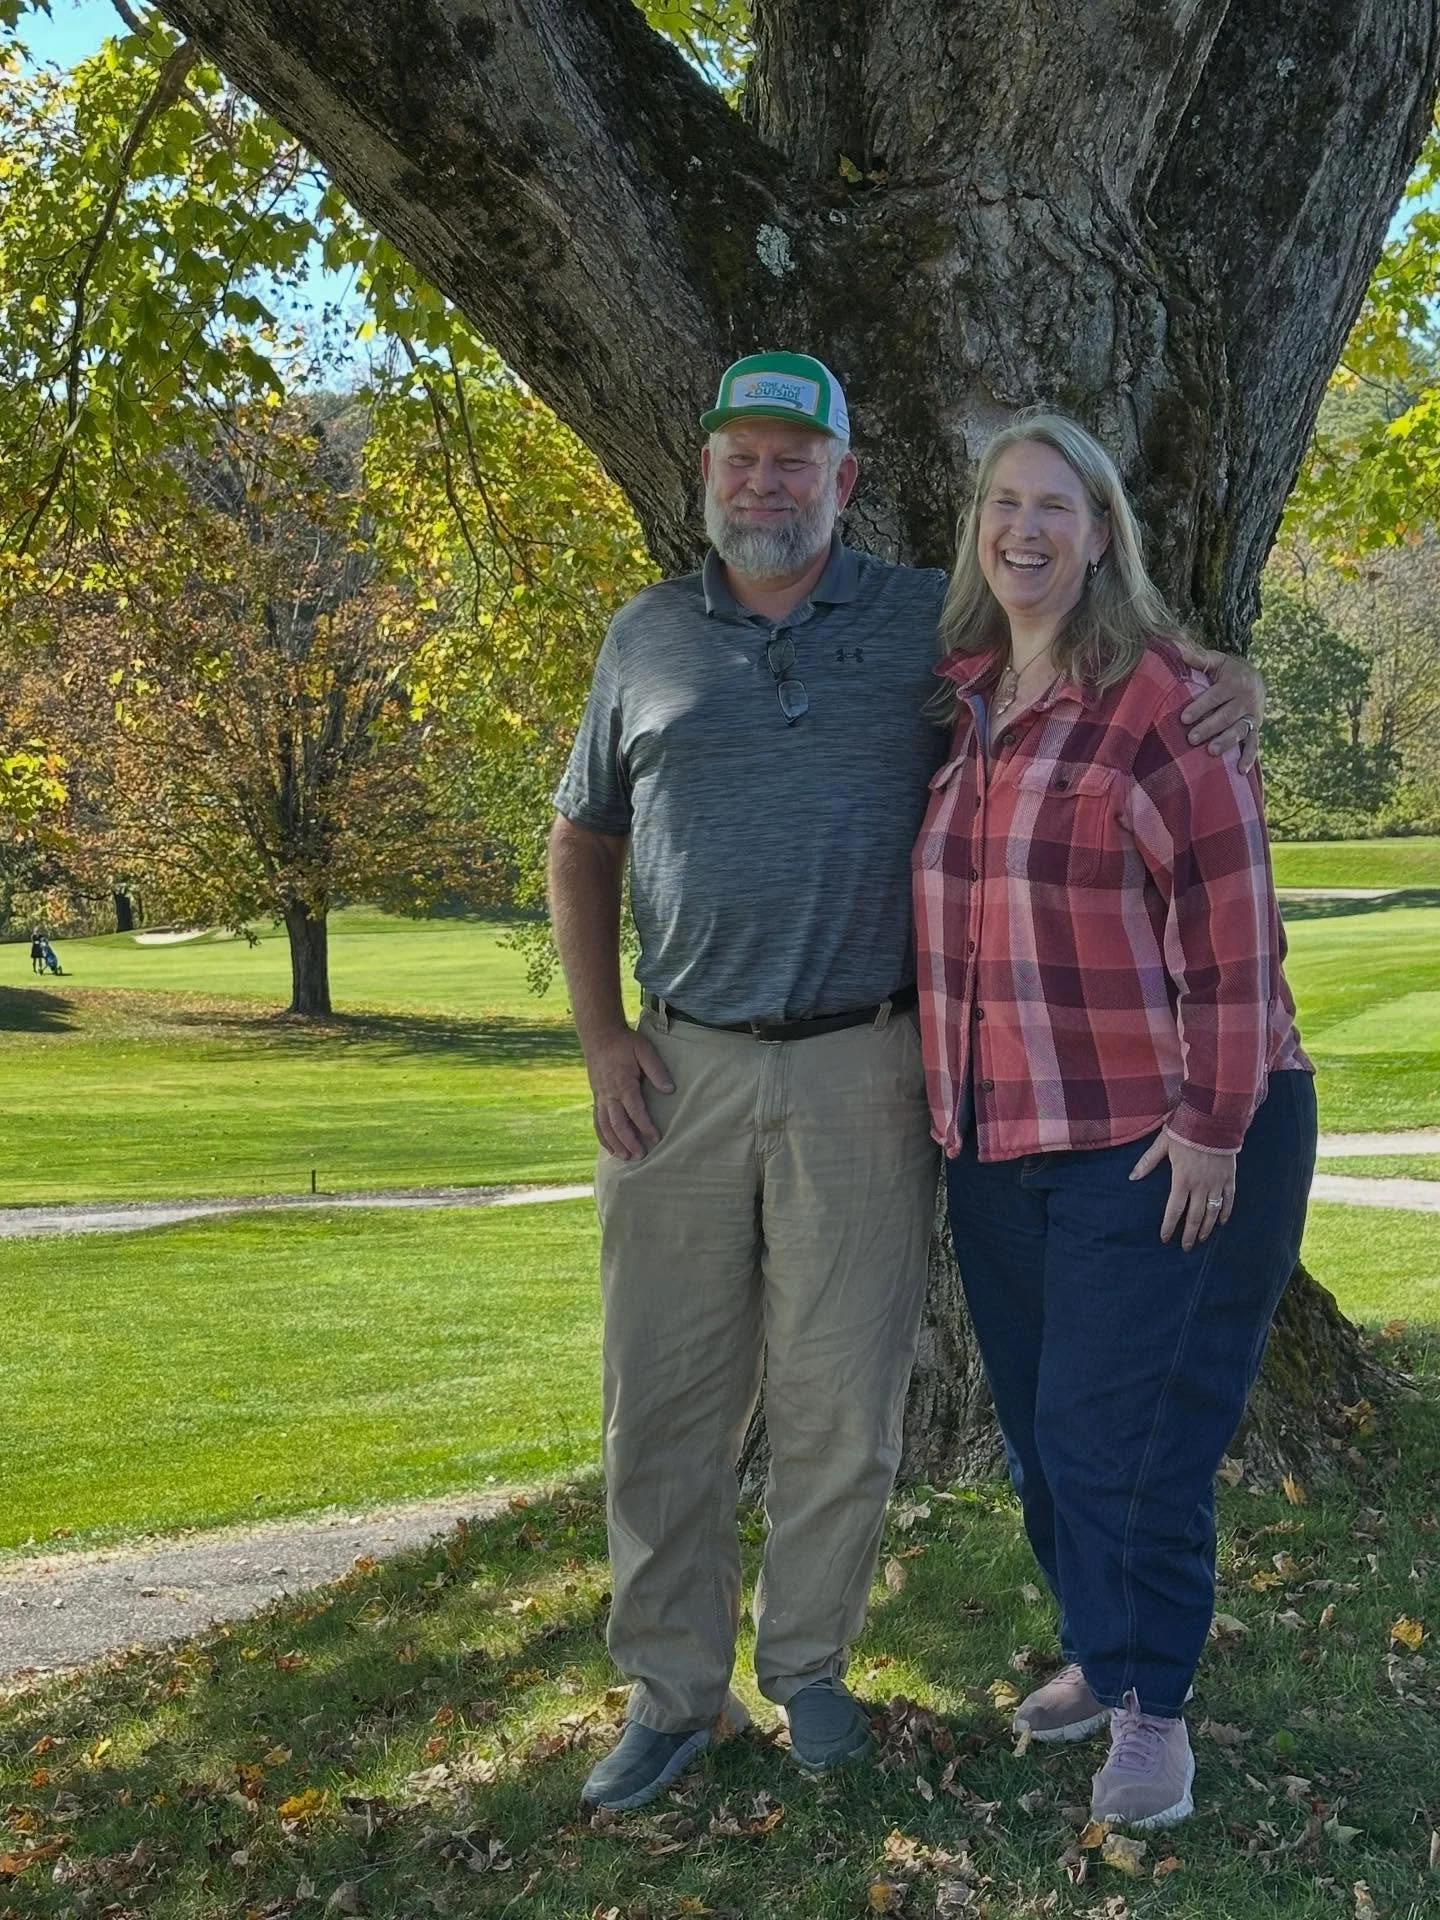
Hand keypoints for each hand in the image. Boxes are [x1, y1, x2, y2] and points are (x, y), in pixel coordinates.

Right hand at [585, 1025, 673, 1159]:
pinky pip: (597, 1121)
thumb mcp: (644, 1050)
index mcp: (623, 1084)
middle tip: (641, 1156)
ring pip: (605, 1126)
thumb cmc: (625, 1043)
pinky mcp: (596, 1097)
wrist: (599, 1036)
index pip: (635, 1111)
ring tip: (625, 1157)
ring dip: (614, 1143)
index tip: (657, 1138)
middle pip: (617, 1124)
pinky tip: (610, 1147)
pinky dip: (602, 1136)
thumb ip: (657, 1070)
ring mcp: (600, 1097)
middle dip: (629, 1141)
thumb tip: (669, 1090)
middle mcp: (609, 1094)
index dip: (646, 1126)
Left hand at [1130, 1130, 1236, 1250]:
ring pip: (1212, 1211)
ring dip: (1206, 1228)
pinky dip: (1225, 1212)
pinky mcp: (1229, 1177)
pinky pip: (1229, 1199)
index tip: (1165, 1238)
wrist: (1213, 1119)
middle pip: (1194, 1216)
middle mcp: (1200, 1185)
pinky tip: (1221, 1222)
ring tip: (1201, 1239)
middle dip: (1189, 1234)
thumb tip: (1132, 1177)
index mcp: (1181, 1179)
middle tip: (1185, 1247)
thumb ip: (1147, 1162)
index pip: (1174, 1209)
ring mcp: (1216, 1183)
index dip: (1169, 1226)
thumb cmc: (1185, 1130)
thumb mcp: (1162, 1144)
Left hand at [1177, 647, 1265, 774]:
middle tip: (1191, 738)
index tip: (1184, 717)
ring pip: (1240, 730)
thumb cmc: (1228, 670)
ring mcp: (1252, 715)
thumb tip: (1178, 650)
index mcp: (1235, 682)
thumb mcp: (1217, 661)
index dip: (1201, 706)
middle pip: (1227, 715)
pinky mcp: (1256, 728)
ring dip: (1227, 742)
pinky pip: (1254, 744)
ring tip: (1211, 751)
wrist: (1255, 677)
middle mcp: (1246, 699)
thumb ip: (1199, 658)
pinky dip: (1249, 758)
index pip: (1216, 696)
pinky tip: (1241, 771)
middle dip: (1210, 727)